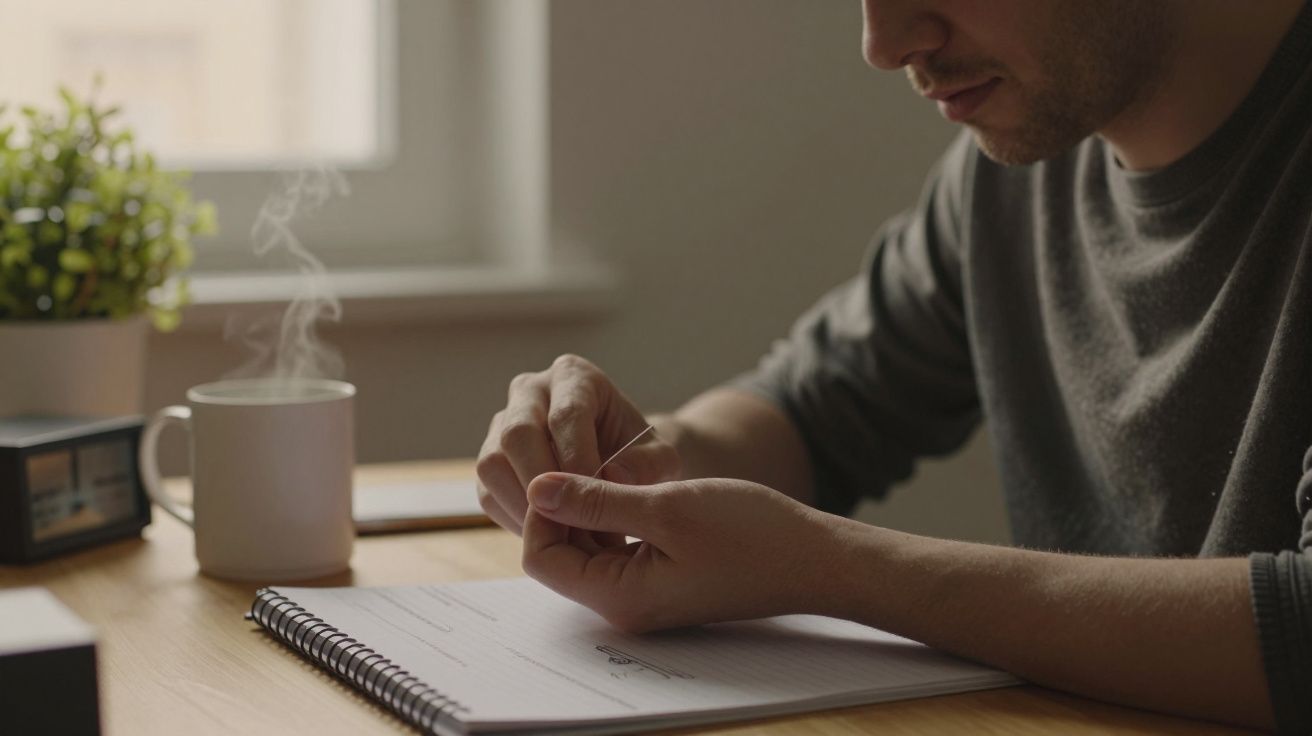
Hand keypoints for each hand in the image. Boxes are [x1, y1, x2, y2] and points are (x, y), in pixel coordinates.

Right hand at [476, 354, 680, 534]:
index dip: (578, 460)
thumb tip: (614, 475)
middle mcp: (529, 392)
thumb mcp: (661, 459)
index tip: (597, 499)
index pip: (566, 414)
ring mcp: (503, 425)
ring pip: (492, 464)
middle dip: (544, 486)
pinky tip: (547, 536)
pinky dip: (514, 519)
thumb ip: (647, 465)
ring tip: (562, 536)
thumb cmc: (641, 457)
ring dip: (524, 506)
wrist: (621, 467)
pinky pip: (487, 492)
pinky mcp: (492, 461)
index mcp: (573, 377)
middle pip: (517, 433)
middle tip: (571, 525)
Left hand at [521, 472, 836, 631]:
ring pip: (587, 550)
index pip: (541, 557)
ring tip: (611, 472)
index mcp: (619, 596)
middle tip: (587, 463)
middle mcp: (624, 606)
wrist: (813, 559)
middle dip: (562, 509)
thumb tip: (538, 488)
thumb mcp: (665, 507)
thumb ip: (596, 500)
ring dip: (588, 511)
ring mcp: (644, 596)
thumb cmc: (751, 535)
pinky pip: (616, 551)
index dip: (543, 509)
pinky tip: (633, 490)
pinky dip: (613, 519)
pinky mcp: (661, 581)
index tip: (568, 467)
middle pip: (559, 556)